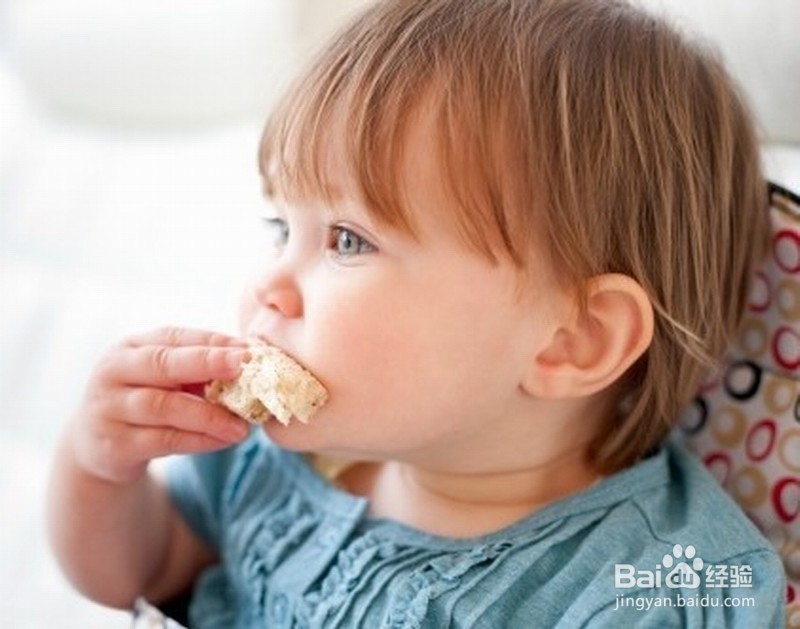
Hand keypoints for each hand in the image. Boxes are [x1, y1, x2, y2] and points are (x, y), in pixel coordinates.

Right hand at [69, 327, 250, 484]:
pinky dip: (198, 440)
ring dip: (208, 415)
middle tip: (243, 367)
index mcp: (131, 347)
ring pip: (163, 407)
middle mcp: (114, 372)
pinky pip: (163, 441)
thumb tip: (252, 355)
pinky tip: (224, 440)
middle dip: (206, 363)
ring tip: (242, 425)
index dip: (211, 342)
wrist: (98, 445)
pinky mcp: (114, 446)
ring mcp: (109, 409)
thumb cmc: (147, 398)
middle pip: (162, 364)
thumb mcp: (164, 377)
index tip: (248, 350)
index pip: (174, 337)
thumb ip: (199, 366)